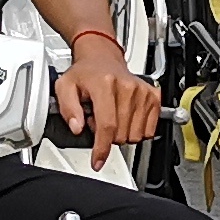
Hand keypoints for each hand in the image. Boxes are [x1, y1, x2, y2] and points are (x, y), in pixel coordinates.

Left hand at [54, 41, 158, 160]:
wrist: (102, 58)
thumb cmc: (85, 73)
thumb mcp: (65, 87)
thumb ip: (67, 109)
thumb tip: (77, 128)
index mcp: (105, 84)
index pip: (107, 126)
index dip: (102, 149)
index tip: (97, 161)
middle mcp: (127, 87)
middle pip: (121, 135)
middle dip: (107, 136)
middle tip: (98, 119)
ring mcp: (142, 92)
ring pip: (135, 136)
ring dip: (121, 133)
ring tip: (111, 116)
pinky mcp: (153, 96)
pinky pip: (149, 130)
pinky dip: (136, 130)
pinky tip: (125, 118)